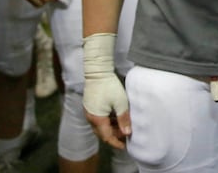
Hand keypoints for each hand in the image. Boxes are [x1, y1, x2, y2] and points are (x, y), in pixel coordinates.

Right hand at [83, 34, 130, 149]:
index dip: (116, 142)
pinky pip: (99, 119)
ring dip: (111, 128)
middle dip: (114, 136)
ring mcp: (89, 112)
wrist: (97, 71)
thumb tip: (128, 133)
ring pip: (100, 126)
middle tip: (126, 135)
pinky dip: (107, 121)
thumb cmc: (109, 86)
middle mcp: (90, 118)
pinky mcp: (90, 106)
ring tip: (123, 126)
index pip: (106, 137)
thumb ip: (124, 119)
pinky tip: (116, 118)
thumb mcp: (120, 103)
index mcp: (97, 119)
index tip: (125, 146)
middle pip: (102, 133)